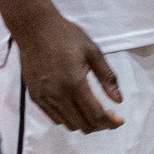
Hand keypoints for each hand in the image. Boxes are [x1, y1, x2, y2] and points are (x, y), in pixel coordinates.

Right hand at [12, 6, 122, 133]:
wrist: (33, 28)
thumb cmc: (66, 36)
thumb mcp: (93, 52)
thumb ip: (107, 77)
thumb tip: (119, 100)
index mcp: (74, 83)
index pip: (96, 115)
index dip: (111, 122)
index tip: (120, 120)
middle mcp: (57, 95)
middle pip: (84, 125)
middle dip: (100, 124)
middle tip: (109, 115)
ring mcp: (44, 98)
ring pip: (69, 125)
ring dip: (84, 123)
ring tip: (93, 111)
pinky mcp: (34, 97)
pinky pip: (54, 118)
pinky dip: (69, 118)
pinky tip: (76, 106)